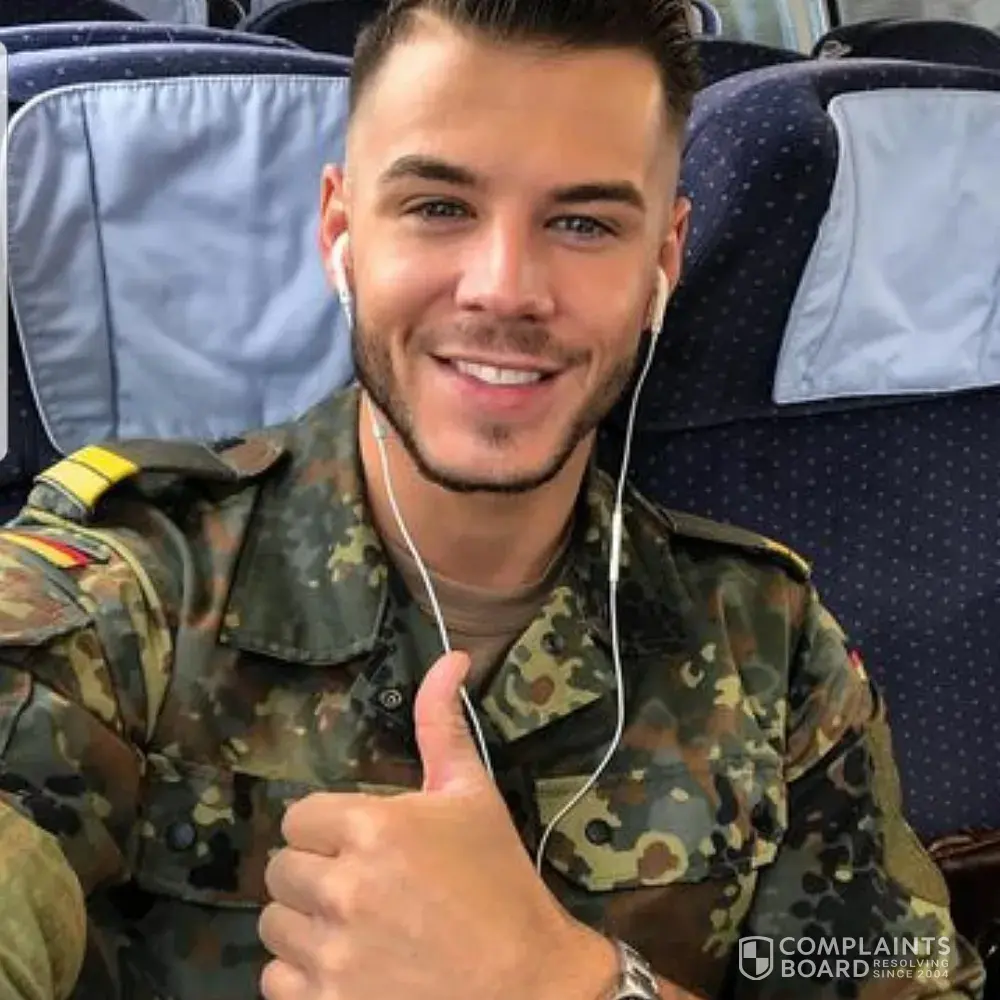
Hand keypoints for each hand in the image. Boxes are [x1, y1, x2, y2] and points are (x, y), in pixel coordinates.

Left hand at [258, 650, 615, 999]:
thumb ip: (442, 723)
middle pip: (280, 870)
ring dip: (305, 924)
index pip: (299, 817)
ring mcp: (332, 956)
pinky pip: (276, 982)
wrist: (527, 985)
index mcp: (372, 827)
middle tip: (361, 886)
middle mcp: (342, 889)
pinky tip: (346, 970)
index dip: (329, 828)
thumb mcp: (473, 795)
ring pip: (274, 926)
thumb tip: (450, 655)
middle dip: (315, 872)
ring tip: (355, 929)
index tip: (362, 843)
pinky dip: (302, 978)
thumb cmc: (500, 883)